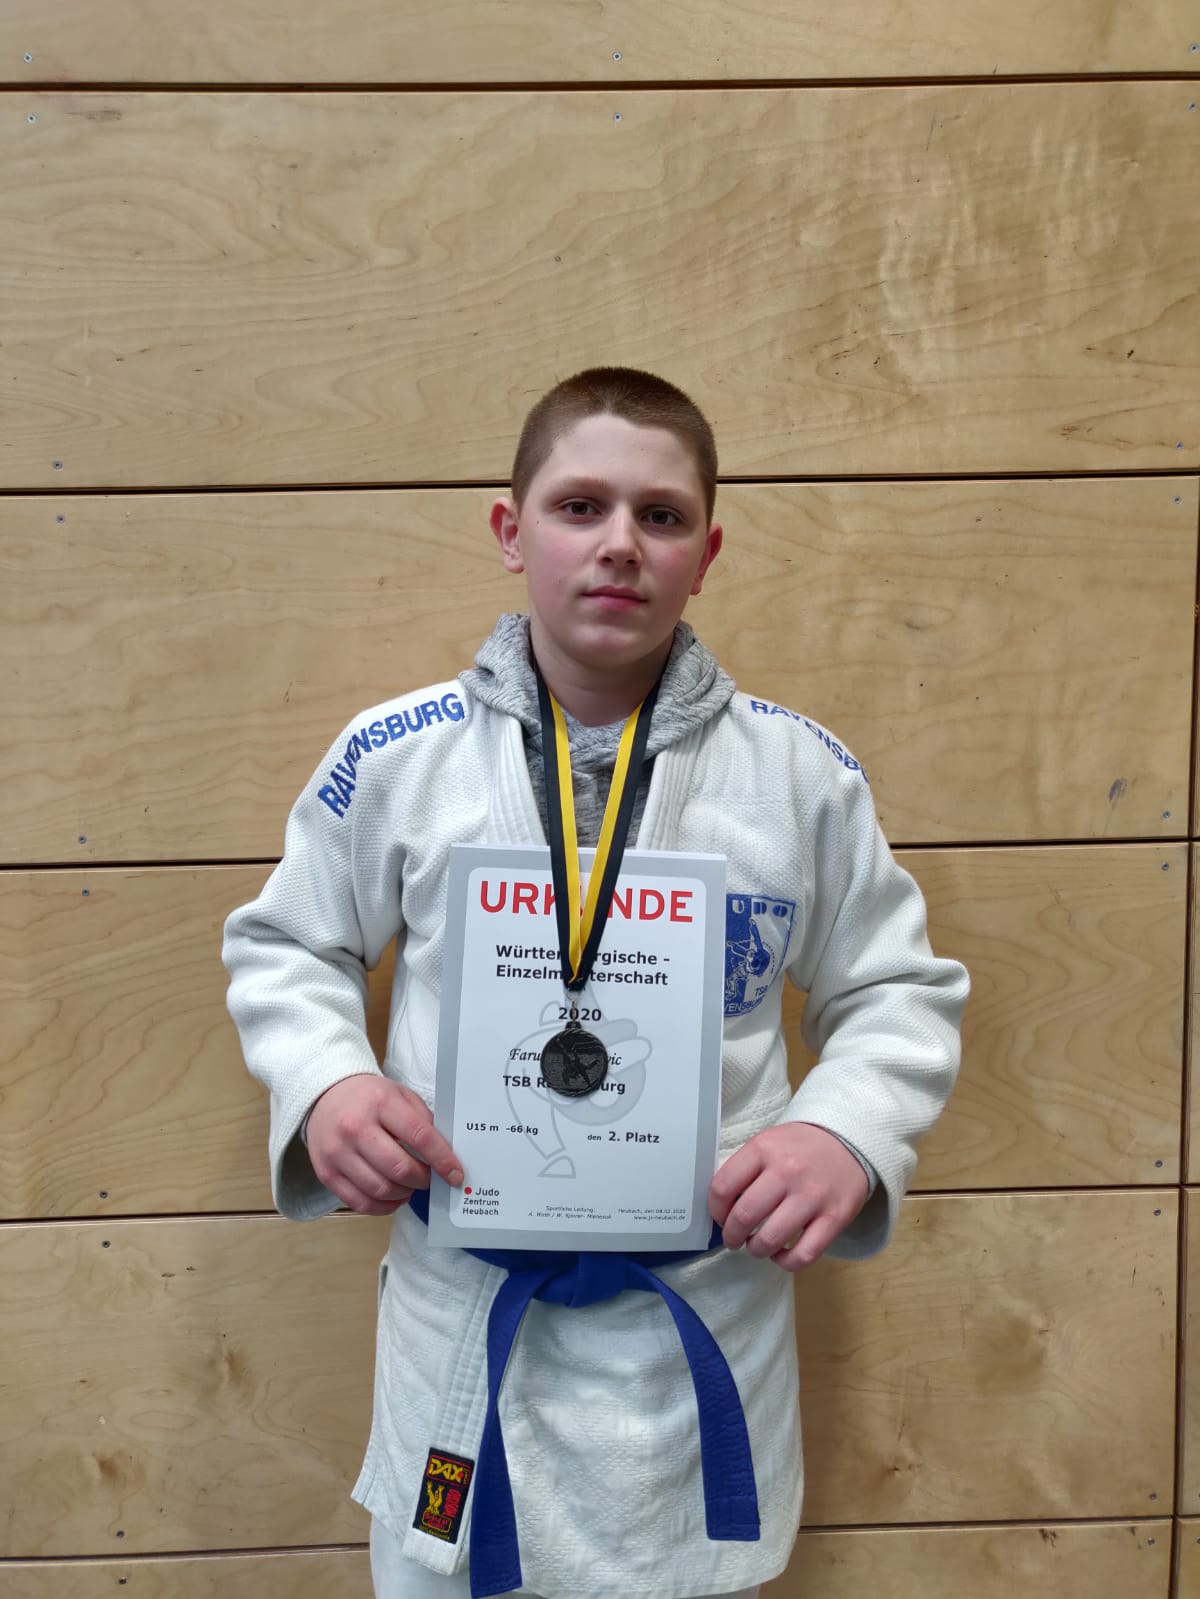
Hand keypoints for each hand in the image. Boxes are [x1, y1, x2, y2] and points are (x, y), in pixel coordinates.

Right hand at [305, 1076, 463, 1215]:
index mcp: (380, 1103)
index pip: (419, 1137)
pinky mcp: (326, 1173)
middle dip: (422, 1180)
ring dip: (404, 1194)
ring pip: (381, 1189)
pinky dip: (383, 1207)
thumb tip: (446, 1153)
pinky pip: (360, 1203)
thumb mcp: (399, 1095)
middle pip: (399, 1168)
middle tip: (428, 1179)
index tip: (456, 1174)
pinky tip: (393, 1198)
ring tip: (410, 1186)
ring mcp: (338, 1153)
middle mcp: (356, 1128)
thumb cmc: (369, 1097)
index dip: (442, 1160)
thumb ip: (422, 1120)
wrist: (324, 1096)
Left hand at [709, 1122, 869, 1271]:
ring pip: (770, 1239)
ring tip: (756, 1246)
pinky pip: (803, 1254)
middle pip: (744, 1216)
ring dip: (756, 1250)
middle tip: (733, 1239)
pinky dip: (786, 1262)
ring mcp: (812, 1197)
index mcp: (765, 1149)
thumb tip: (721, 1204)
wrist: (849, 1142)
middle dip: (731, 1236)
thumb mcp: (769, 1142)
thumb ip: (745, 1167)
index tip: (720, 1217)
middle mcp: (787, 1172)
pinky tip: (781, 1254)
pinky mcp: (834, 1218)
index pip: (723, 1187)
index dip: (715, 1210)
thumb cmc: (802, 1146)